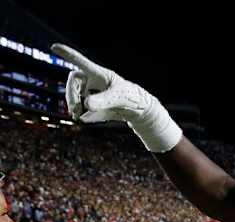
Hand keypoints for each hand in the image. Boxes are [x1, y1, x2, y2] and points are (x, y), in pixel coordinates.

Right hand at [51, 43, 181, 152]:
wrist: (137, 109)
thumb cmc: (130, 97)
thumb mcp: (118, 98)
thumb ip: (103, 100)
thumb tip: (86, 104)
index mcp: (99, 74)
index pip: (81, 62)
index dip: (68, 55)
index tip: (55, 46)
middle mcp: (92, 82)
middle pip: (74, 82)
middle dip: (70, 94)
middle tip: (73, 109)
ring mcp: (91, 93)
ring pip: (75, 95)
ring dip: (74, 105)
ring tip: (78, 115)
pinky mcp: (93, 106)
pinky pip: (83, 109)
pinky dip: (84, 115)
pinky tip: (85, 119)